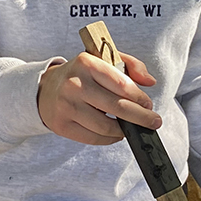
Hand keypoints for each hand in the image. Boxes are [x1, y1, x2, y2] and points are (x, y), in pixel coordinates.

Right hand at [38, 49, 159, 144]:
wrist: (46, 89)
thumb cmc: (82, 75)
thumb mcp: (103, 61)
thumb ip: (131, 65)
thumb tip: (150, 81)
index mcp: (86, 63)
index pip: (121, 84)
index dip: (139, 98)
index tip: (148, 104)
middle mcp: (75, 84)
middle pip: (117, 107)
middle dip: (140, 117)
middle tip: (153, 122)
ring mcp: (67, 106)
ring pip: (106, 127)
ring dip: (124, 130)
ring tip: (130, 128)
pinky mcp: (62, 125)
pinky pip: (93, 138)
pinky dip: (109, 139)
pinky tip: (115, 133)